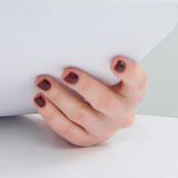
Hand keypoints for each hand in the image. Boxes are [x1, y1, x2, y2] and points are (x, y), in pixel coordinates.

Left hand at [31, 55, 147, 146]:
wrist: (99, 110)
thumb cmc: (102, 81)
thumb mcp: (107, 70)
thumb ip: (101, 60)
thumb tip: (77, 38)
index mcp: (134, 92)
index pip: (137, 81)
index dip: (128, 72)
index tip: (115, 60)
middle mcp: (122, 113)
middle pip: (105, 101)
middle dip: (84, 86)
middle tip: (66, 72)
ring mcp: (104, 129)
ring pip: (81, 114)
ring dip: (59, 97)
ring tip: (43, 82)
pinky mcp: (86, 139)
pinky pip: (67, 129)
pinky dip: (51, 114)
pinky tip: (40, 99)